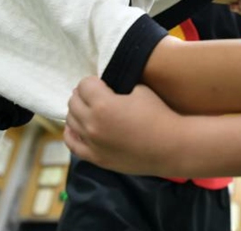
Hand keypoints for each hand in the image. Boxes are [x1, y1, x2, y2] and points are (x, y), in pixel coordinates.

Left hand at [64, 77, 179, 174]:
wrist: (170, 147)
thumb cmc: (158, 115)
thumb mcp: (140, 90)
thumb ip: (119, 87)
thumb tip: (107, 88)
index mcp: (103, 104)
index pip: (84, 84)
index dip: (93, 81)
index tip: (101, 83)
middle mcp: (92, 123)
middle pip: (74, 101)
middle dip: (83, 94)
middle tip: (95, 94)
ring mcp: (92, 143)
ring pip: (70, 120)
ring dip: (77, 111)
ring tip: (89, 109)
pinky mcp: (96, 158)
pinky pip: (72, 143)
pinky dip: (71, 132)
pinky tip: (76, 127)